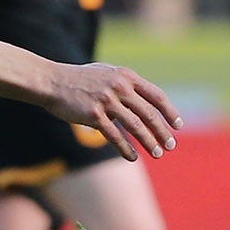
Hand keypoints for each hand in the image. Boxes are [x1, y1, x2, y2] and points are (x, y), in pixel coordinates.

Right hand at [38, 62, 181, 161]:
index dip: (170, 112)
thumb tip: (142, 101)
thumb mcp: (106, 73)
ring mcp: (106, 101)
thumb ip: (125, 84)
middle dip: (162, 132)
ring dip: (149, 142)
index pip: (156, 96)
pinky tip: (133, 157)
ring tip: (157, 154)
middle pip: (149, 114)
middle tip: (170, 146)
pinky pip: (115, 135)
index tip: (178, 126)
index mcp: (126, 76)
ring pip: (135, 126)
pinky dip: (126, 148)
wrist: (52, 82)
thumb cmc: (79, 79)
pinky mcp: (93, 115)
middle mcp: (119, 87)